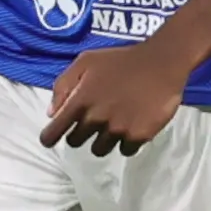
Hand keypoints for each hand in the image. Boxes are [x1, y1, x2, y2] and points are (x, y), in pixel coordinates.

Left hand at [41, 41, 191, 155]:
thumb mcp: (86, 61)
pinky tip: (131, 125)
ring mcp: (117, 130)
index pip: (54, 132)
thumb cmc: (121, 60)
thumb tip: (52, 114)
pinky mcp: (138, 136)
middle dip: (80, 134)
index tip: (51, 139)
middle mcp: (95, 119)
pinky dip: (126, 142)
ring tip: (114, 122)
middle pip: (76, 142)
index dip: (49, 137)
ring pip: (100, 149)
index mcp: (80, 101)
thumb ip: (64, 85)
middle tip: (93, 121)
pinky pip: (125, 150)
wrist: (161, 63)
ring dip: (103, 139)